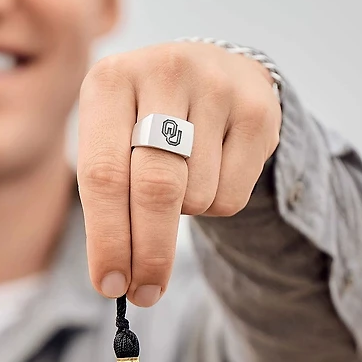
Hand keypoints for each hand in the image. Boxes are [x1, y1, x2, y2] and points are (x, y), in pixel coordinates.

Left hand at [77, 41, 281, 307]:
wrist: (211, 68)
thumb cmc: (143, 117)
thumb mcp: (110, 134)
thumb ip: (105, 194)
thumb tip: (114, 278)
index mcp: (110, 80)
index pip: (103, 174)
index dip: (107, 238)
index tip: (109, 286)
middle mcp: (164, 71)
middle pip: (156, 189)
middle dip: (149, 253)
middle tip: (144, 293)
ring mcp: (216, 86)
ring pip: (198, 196)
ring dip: (185, 214)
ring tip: (181, 181)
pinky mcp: (258, 109)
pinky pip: (233, 194)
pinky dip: (215, 206)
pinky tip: (210, 172)